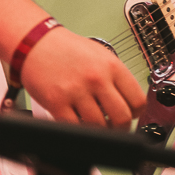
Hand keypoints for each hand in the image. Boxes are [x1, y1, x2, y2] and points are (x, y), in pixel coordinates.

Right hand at [18, 28, 144, 126]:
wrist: (36, 42)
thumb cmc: (67, 49)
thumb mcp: (101, 55)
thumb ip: (116, 78)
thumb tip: (129, 102)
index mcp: (112, 66)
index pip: (138, 100)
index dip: (136, 113)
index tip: (130, 115)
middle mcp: (97, 78)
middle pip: (122, 118)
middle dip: (120, 128)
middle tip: (114, 127)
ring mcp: (76, 91)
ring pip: (99, 127)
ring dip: (99, 132)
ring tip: (94, 126)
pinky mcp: (56, 102)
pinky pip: (74, 128)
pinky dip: (77, 131)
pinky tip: (77, 123)